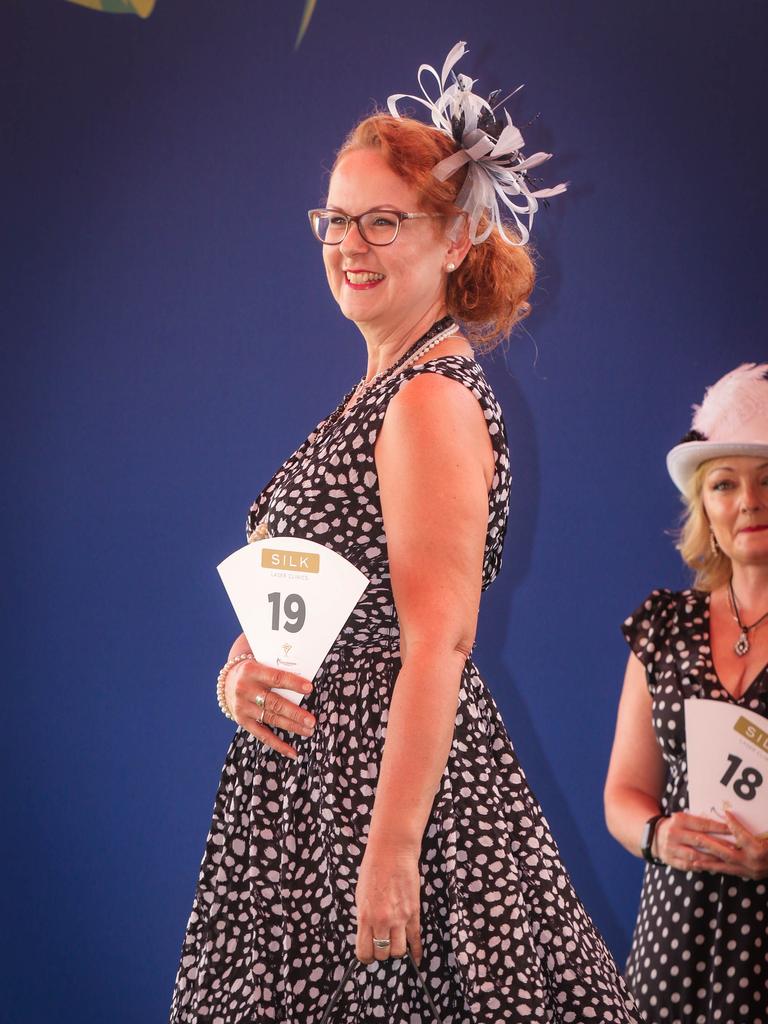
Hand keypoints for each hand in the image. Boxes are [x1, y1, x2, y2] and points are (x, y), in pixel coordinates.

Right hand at [225, 657, 314, 758]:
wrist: (226, 682)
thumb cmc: (253, 672)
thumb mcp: (260, 664)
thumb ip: (278, 671)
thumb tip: (306, 680)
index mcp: (252, 671)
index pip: (276, 677)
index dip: (293, 683)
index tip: (309, 688)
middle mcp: (245, 690)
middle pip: (274, 703)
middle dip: (295, 713)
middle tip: (312, 720)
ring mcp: (243, 707)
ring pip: (271, 719)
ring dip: (292, 726)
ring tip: (309, 730)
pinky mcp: (243, 721)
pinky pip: (262, 735)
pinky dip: (278, 745)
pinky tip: (292, 752)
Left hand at [355, 840, 421, 965]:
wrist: (392, 851)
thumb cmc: (373, 869)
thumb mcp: (360, 896)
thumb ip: (364, 917)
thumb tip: (368, 934)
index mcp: (365, 916)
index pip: (364, 951)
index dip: (366, 957)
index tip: (368, 954)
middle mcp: (382, 921)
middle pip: (382, 954)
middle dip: (381, 953)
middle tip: (381, 945)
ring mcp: (399, 918)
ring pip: (398, 951)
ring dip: (396, 951)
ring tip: (394, 943)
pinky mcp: (414, 912)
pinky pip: (415, 939)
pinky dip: (416, 952)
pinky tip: (416, 958)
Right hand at [652, 811, 729, 870]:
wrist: (652, 835)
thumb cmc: (675, 826)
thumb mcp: (683, 819)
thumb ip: (699, 822)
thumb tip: (722, 826)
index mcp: (679, 820)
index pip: (702, 824)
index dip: (718, 828)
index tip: (732, 830)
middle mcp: (674, 833)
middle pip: (700, 840)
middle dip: (719, 845)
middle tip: (733, 848)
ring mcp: (671, 848)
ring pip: (696, 855)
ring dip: (712, 858)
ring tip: (725, 860)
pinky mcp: (670, 860)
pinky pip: (688, 865)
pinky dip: (701, 866)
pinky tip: (711, 867)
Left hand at [688, 809, 767, 879]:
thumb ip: (762, 829)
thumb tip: (735, 814)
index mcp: (759, 851)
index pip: (741, 835)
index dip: (732, 823)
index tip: (724, 812)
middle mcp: (753, 863)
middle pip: (726, 853)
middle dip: (709, 845)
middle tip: (695, 837)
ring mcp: (751, 872)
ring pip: (725, 866)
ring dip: (708, 862)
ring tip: (693, 859)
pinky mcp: (750, 876)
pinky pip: (730, 872)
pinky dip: (717, 869)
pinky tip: (706, 866)